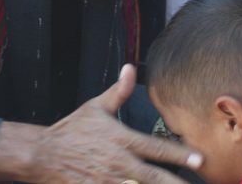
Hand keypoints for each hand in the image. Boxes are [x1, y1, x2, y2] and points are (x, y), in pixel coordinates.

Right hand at [0, 65, 201, 182]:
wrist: (43, 154)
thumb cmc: (72, 130)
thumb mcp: (95, 107)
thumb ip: (119, 92)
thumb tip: (130, 69)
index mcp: (120, 139)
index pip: (156, 148)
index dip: (179, 154)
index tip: (198, 159)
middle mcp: (118, 162)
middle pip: (154, 177)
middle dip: (176, 183)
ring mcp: (108, 181)